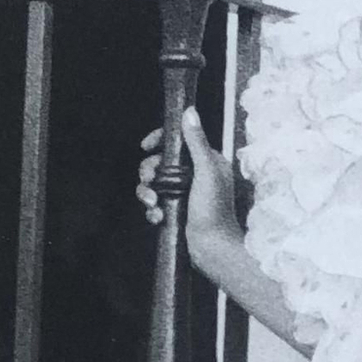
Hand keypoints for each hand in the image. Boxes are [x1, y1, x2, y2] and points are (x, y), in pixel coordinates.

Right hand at [136, 107, 244, 282]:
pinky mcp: (174, 211)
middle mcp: (194, 175)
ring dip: (147, 192)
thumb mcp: (206, 171)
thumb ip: (197, 142)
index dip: (160, 139)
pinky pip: (154, 203)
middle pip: (160, 161)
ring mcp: (183, 194)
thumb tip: (189, 111)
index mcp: (206, 161)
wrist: (213, 250)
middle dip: (149, 170)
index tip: (147, 146)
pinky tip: (157, 217)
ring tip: (153, 204)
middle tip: (148, 180)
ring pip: (153, 183)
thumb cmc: (214, 211)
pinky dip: (152, 210)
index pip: (178, 139)